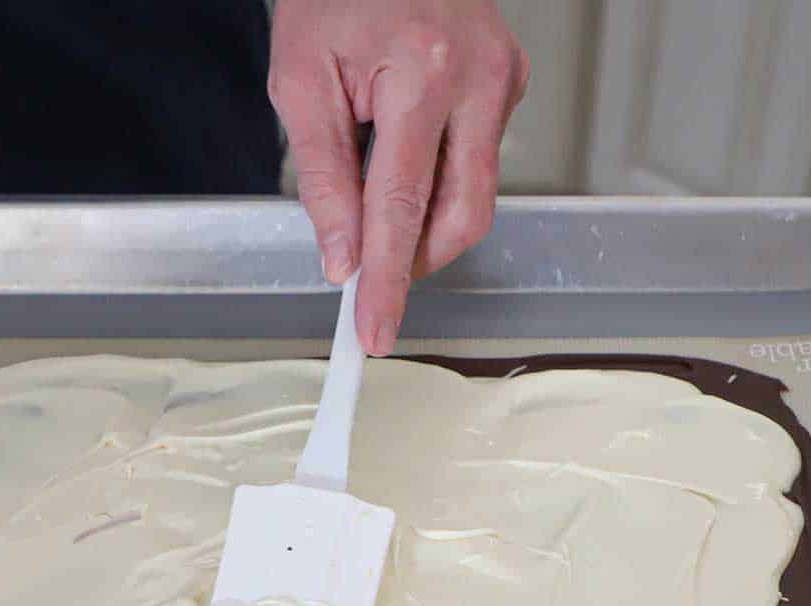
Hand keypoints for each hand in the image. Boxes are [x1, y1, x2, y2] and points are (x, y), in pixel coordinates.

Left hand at [269, 0, 527, 355]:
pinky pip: (477, 162)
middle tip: (371, 275)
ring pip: (475, 198)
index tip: (375, 330)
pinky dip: (438, 183)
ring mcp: (504, 80)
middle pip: (461, 216)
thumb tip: (342, 255)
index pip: (403, 205)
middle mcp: (479, 78)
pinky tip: (407, 155)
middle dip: (414, 259)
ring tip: (379, 206)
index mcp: (424, 71)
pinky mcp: (510, 83)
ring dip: (425, 224)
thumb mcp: (300, 79)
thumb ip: (324, 175)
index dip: (388, 279)